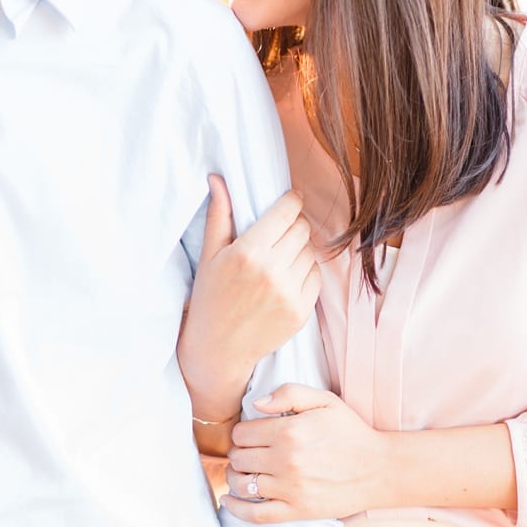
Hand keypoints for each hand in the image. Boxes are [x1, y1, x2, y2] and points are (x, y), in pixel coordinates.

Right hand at [178, 177, 322, 414]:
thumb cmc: (210, 298)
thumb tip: (218, 179)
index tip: (290, 199)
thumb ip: (219, 215)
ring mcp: (289, 293)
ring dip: (300, 248)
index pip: (286, 212)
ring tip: (281, 256)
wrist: (219, 348)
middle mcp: (272, 272)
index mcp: (248, 253)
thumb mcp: (209, 255)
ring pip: (311, 252)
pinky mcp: (302, 311)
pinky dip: (307, 272)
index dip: (291, 201)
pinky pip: (316, 277)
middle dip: (294, 224)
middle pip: (302, 229)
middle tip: (283, 229)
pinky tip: (288, 276)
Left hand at [223, 384, 388, 522]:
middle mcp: (286, 461)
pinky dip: (236, 508)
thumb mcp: (326, 401)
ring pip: (241, 484)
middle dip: (239, 454)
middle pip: (238, 458)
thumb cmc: (352, 433)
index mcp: (289, 432)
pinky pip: (254, 514)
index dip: (243, 433)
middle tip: (249, 454)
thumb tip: (256, 404)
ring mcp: (290, 488)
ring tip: (243, 473)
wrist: (380, 469)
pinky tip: (229, 501)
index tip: (252, 436)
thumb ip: (290, 394)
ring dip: (236, 478)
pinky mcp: (296, 510)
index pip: (241, 433)